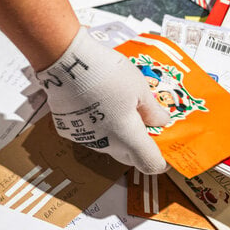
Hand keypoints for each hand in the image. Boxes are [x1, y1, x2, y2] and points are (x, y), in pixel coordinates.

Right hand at [36, 27, 169, 173]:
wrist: (65, 64)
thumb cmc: (107, 74)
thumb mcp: (139, 87)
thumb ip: (152, 110)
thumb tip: (161, 121)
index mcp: (128, 138)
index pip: (150, 165)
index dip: (161, 160)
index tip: (165, 149)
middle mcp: (106, 145)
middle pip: (128, 156)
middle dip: (139, 145)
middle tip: (143, 121)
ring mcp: (85, 138)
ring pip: (107, 144)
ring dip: (116, 132)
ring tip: (116, 105)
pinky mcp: (68, 130)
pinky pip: (88, 133)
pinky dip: (95, 124)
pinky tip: (93, 102)